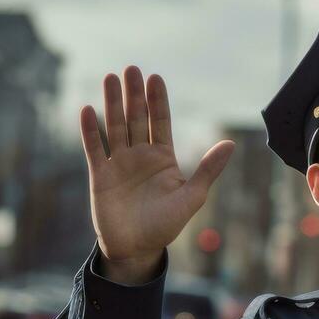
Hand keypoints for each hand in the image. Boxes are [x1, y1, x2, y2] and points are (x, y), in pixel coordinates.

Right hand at [79, 66, 234, 276]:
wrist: (136, 249)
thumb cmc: (165, 225)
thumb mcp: (191, 197)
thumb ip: (207, 170)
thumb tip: (230, 144)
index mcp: (163, 158)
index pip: (161, 122)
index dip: (158, 101)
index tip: (155, 78)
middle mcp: (140, 155)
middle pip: (136, 118)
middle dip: (134, 94)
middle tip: (131, 68)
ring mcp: (119, 163)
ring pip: (115, 127)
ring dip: (112, 104)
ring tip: (110, 79)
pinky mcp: (100, 175)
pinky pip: (95, 148)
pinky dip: (90, 131)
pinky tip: (88, 110)